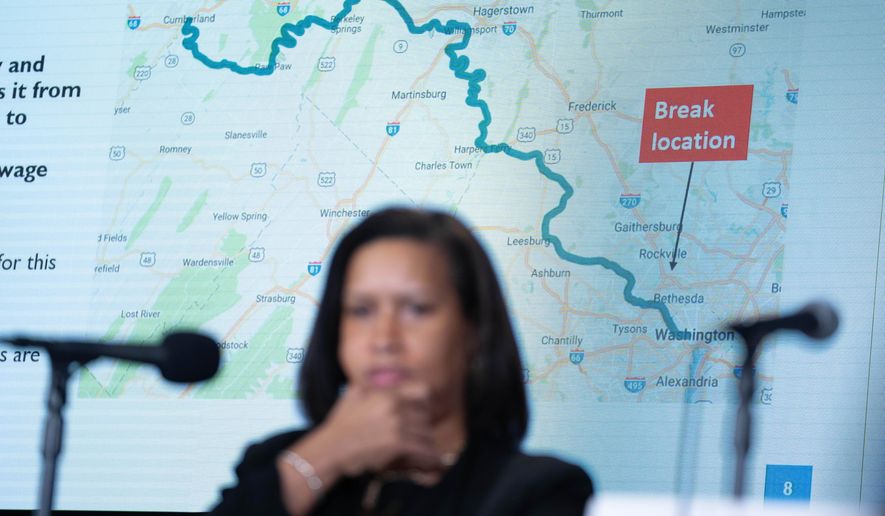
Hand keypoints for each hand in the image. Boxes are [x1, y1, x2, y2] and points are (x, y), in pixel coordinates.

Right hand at [296, 381, 442, 478]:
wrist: (331, 448)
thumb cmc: (340, 423)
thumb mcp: (353, 394)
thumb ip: (370, 384)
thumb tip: (378, 375)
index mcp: (387, 394)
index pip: (423, 390)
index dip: (427, 401)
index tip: (425, 409)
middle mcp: (395, 407)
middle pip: (426, 415)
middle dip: (425, 425)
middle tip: (423, 433)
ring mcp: (397, 425)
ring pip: (426, 432)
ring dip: (428, 442)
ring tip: (428, 448)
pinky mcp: (398, 444)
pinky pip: (423, 448)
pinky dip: (429, 456)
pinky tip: (433, 461)